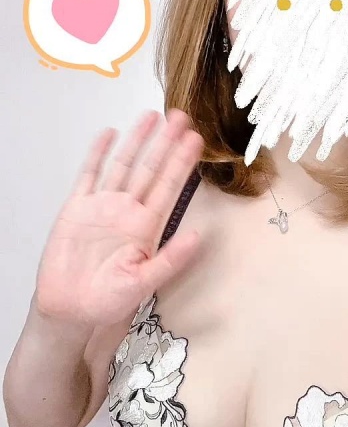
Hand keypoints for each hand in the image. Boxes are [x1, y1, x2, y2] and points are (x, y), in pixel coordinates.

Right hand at [35, 109, 203, 327]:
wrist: (69, 309)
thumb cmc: (108, 300)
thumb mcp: (144, 282)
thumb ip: (170, 259)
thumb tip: (198, 237)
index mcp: (147, 226)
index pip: (169, 187)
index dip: (182, 163)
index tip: (196, 141)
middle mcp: (128, 210)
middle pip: (150, 169)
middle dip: (165, 143)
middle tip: (181, 118)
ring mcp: (102, 206)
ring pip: (123, 166)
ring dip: (137, 141)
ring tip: (151, 117)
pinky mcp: (77, 207)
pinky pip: (88, 175)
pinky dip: (97, 154)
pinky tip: (109, 134)